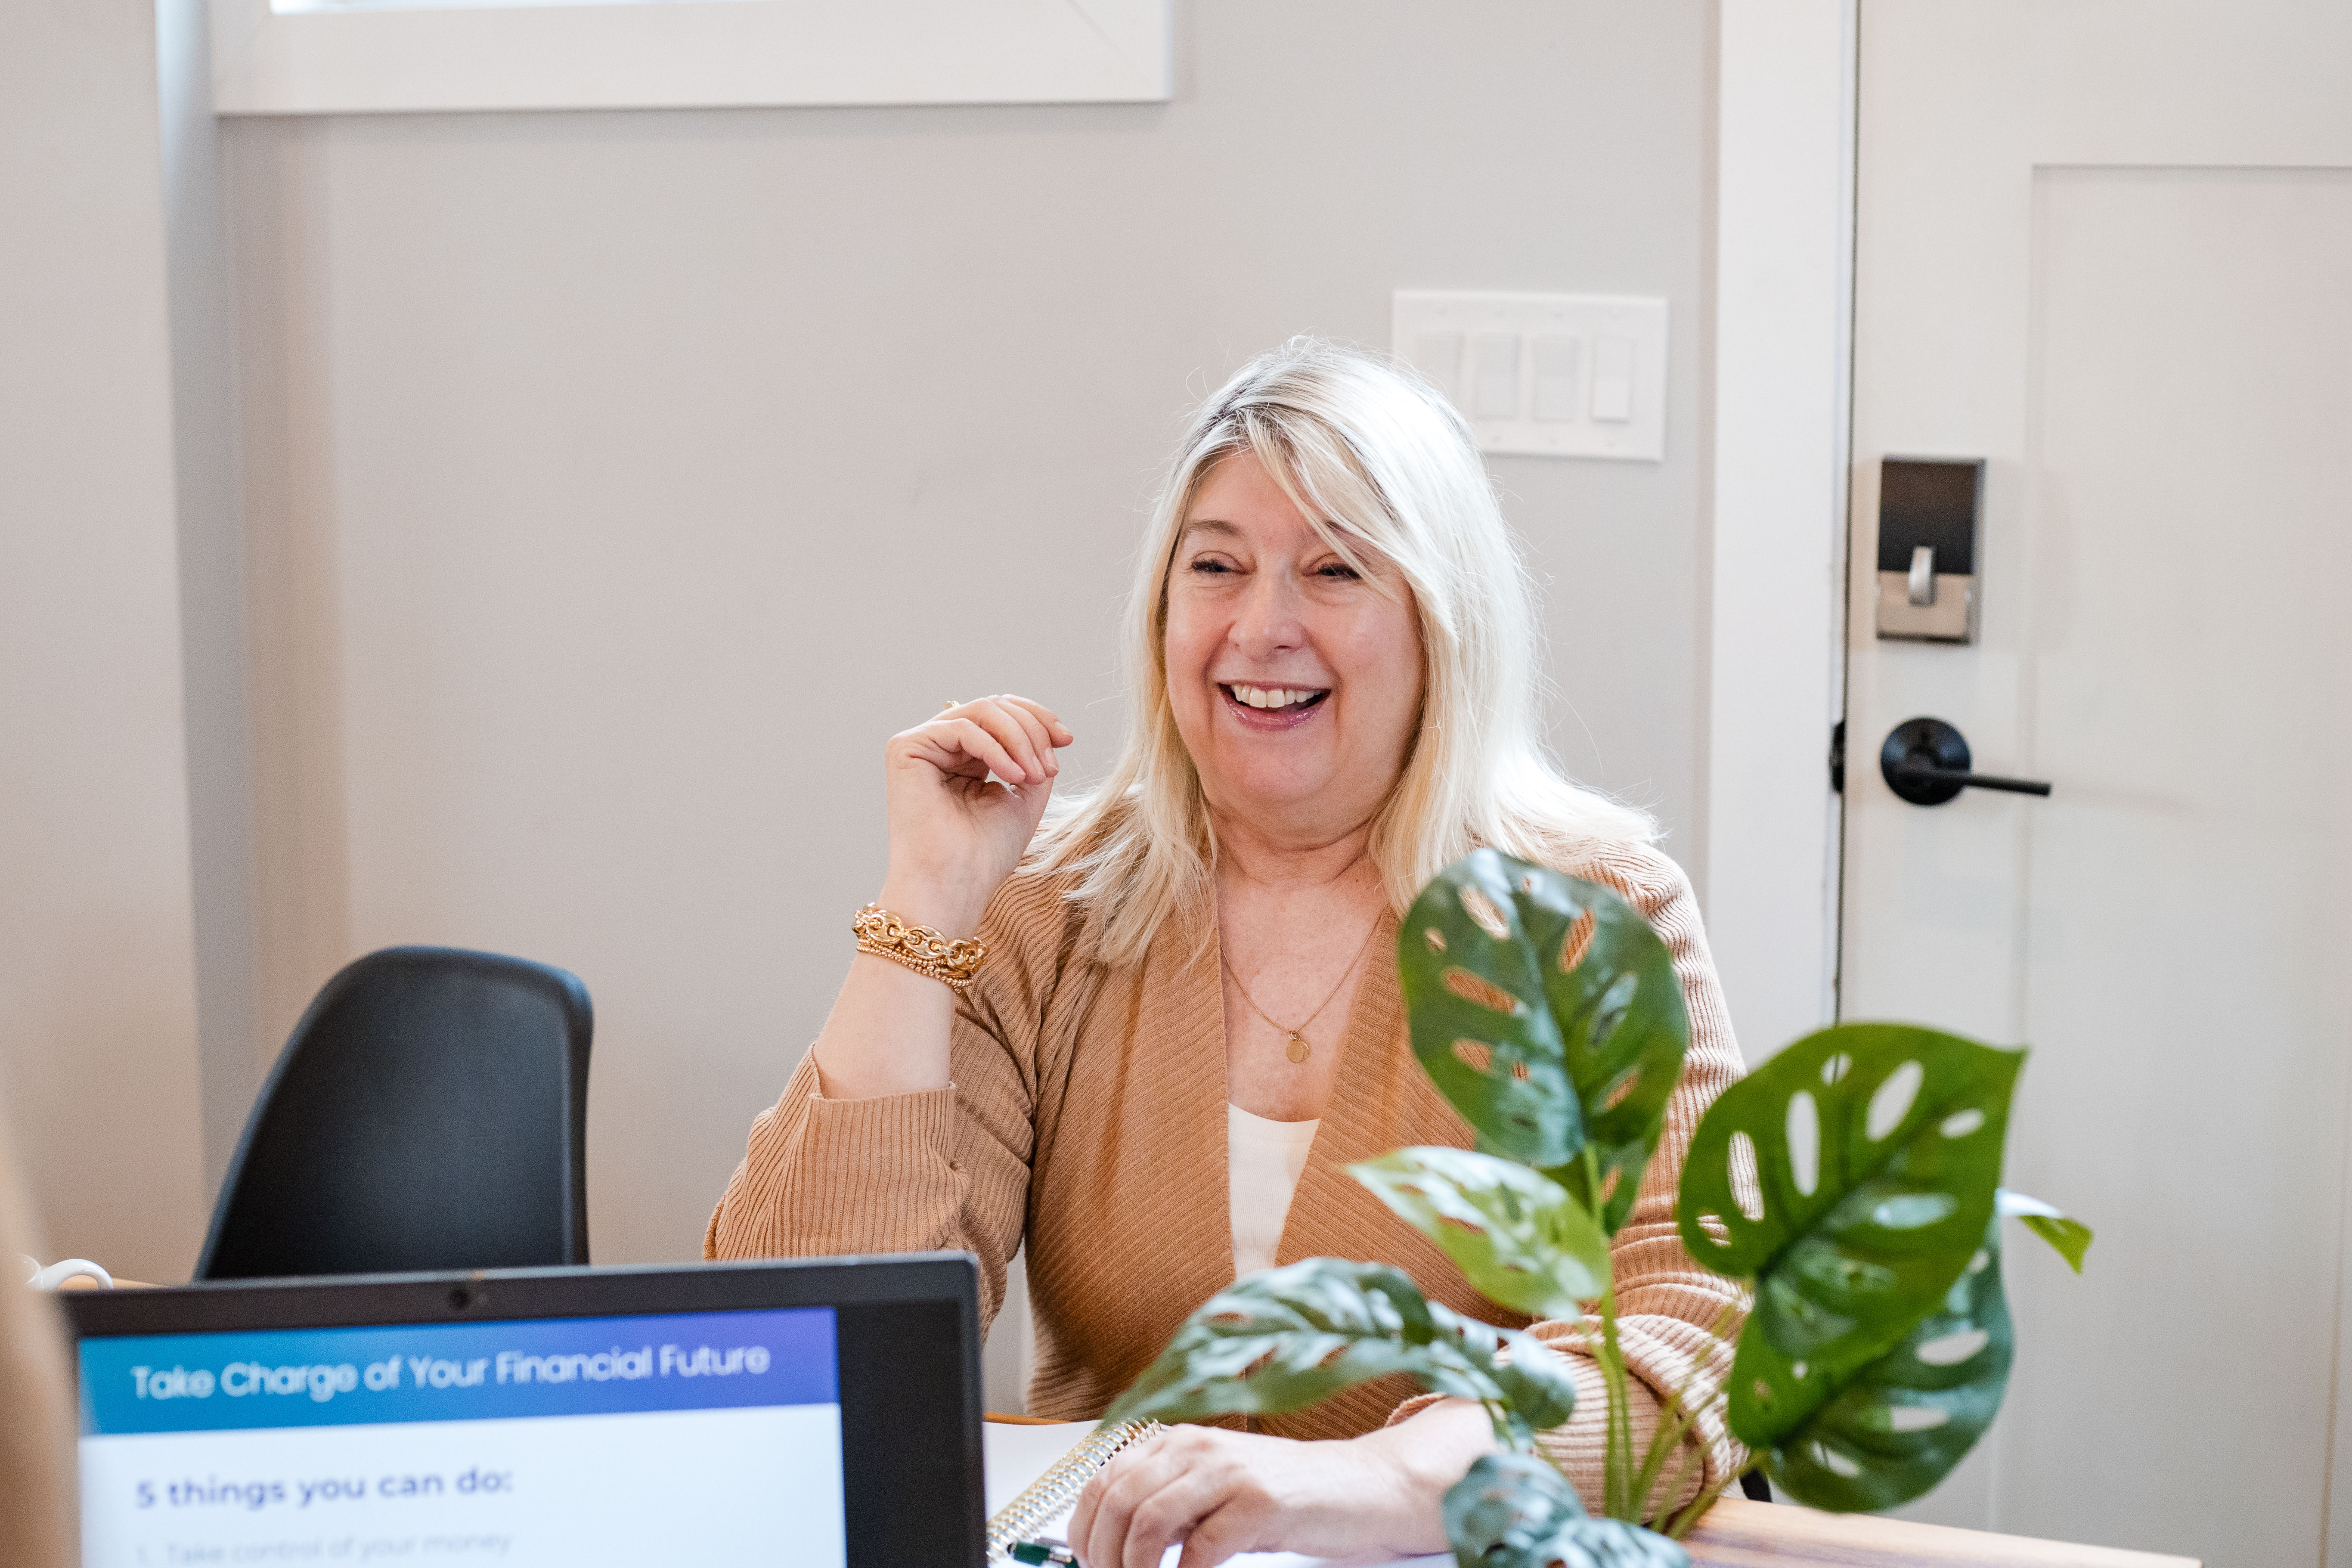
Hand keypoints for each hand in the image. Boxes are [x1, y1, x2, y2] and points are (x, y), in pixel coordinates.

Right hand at [878, 694, 1072, 934]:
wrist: (954, 885)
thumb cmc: (985, 854)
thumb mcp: (1024, 795)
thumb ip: (1033, 758)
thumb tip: (1046, 731)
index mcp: (963, 757)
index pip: (1001, 715)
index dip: (1038, 720)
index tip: (1067, 740)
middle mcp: (940, 747)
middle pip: (994, 706)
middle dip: (1033, 730)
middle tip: (1050, 768)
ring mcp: (921, 745)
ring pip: (981, 711)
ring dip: (1020, 739)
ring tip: (1034, 776)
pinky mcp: (905, 748)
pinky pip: (962, 727)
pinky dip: (996, 748)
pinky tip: (1014, 776)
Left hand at [1066, 1423, 1456, 1567]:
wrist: (1360, 1488)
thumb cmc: (1287, 1495)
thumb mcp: (1215, 1491)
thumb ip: (1168, 1506)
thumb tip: (1112, 1546)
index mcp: (1180, 1441)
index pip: (1104, 1480)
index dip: (1084, 1529)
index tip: (1088, 1563)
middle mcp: (1199, 1446)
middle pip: (1118, 1501)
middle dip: (1103, 1553)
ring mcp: (1230, 1471)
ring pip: (1149, 1521)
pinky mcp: (1260, 1503)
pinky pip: (1201, 1547)